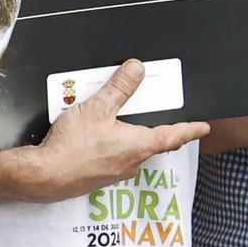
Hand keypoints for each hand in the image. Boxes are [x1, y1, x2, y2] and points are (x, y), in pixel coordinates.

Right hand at [0, 60, 209, 202]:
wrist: (43, 177)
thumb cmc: (71, 147)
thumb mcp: (97, 108)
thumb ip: (120, 88)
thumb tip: (137, 68)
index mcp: (140, 146)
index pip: (174, 135)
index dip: (191, 129)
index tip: (204, 127)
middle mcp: (133, 162)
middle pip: (152, 139)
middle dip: (154, 124)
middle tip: (154, 108)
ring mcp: (116, 171)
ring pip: (131, 146)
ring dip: (128, 130)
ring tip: (115, 111)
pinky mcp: (100, 175)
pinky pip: (113, 153)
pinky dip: (112, 140)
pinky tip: (94, 130)